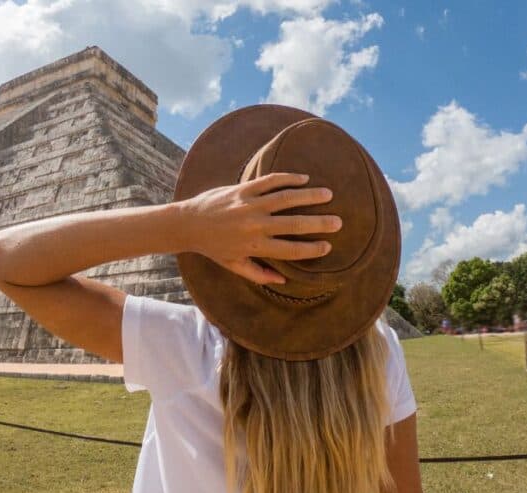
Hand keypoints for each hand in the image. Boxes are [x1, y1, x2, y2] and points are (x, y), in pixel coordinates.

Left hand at [176, 172, 341, 284]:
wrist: (188, 223)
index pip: (291, 250)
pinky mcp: (243, 189)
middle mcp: (255, 225)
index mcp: (255, 247)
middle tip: (338, 221)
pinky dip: (288, 178)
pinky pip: (270, 181)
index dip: (312, 249)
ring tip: (328, 194)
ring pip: (286, 198)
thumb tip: (283, 280)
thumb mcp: (234, 265)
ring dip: (310, 196)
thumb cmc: (213, 247)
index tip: (328, 246)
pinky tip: (304, 178)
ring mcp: (249, 205)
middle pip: (295, 224)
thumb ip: (259, 274)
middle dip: (319, 223)